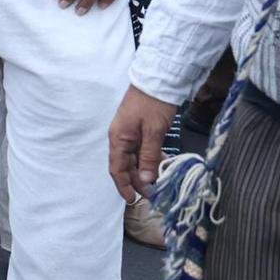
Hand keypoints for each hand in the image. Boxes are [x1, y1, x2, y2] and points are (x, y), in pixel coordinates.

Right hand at [108, 86, 179, 201]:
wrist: (159, 79)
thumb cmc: (153, 103)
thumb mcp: (153, 131)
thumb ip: (149, 156)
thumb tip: (145, 180)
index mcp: (119, 138)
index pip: (116, 168)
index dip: (124, 186)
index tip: (133, 200)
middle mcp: (122, 137)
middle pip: (127, 166)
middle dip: (139, 181)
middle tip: (155, 193)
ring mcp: (131, 133)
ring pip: (136, 159)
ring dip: (146, 171)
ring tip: (160, 181)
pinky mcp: (141, 129)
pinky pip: (144, 150)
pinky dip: (152, 159)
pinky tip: (163, 164)